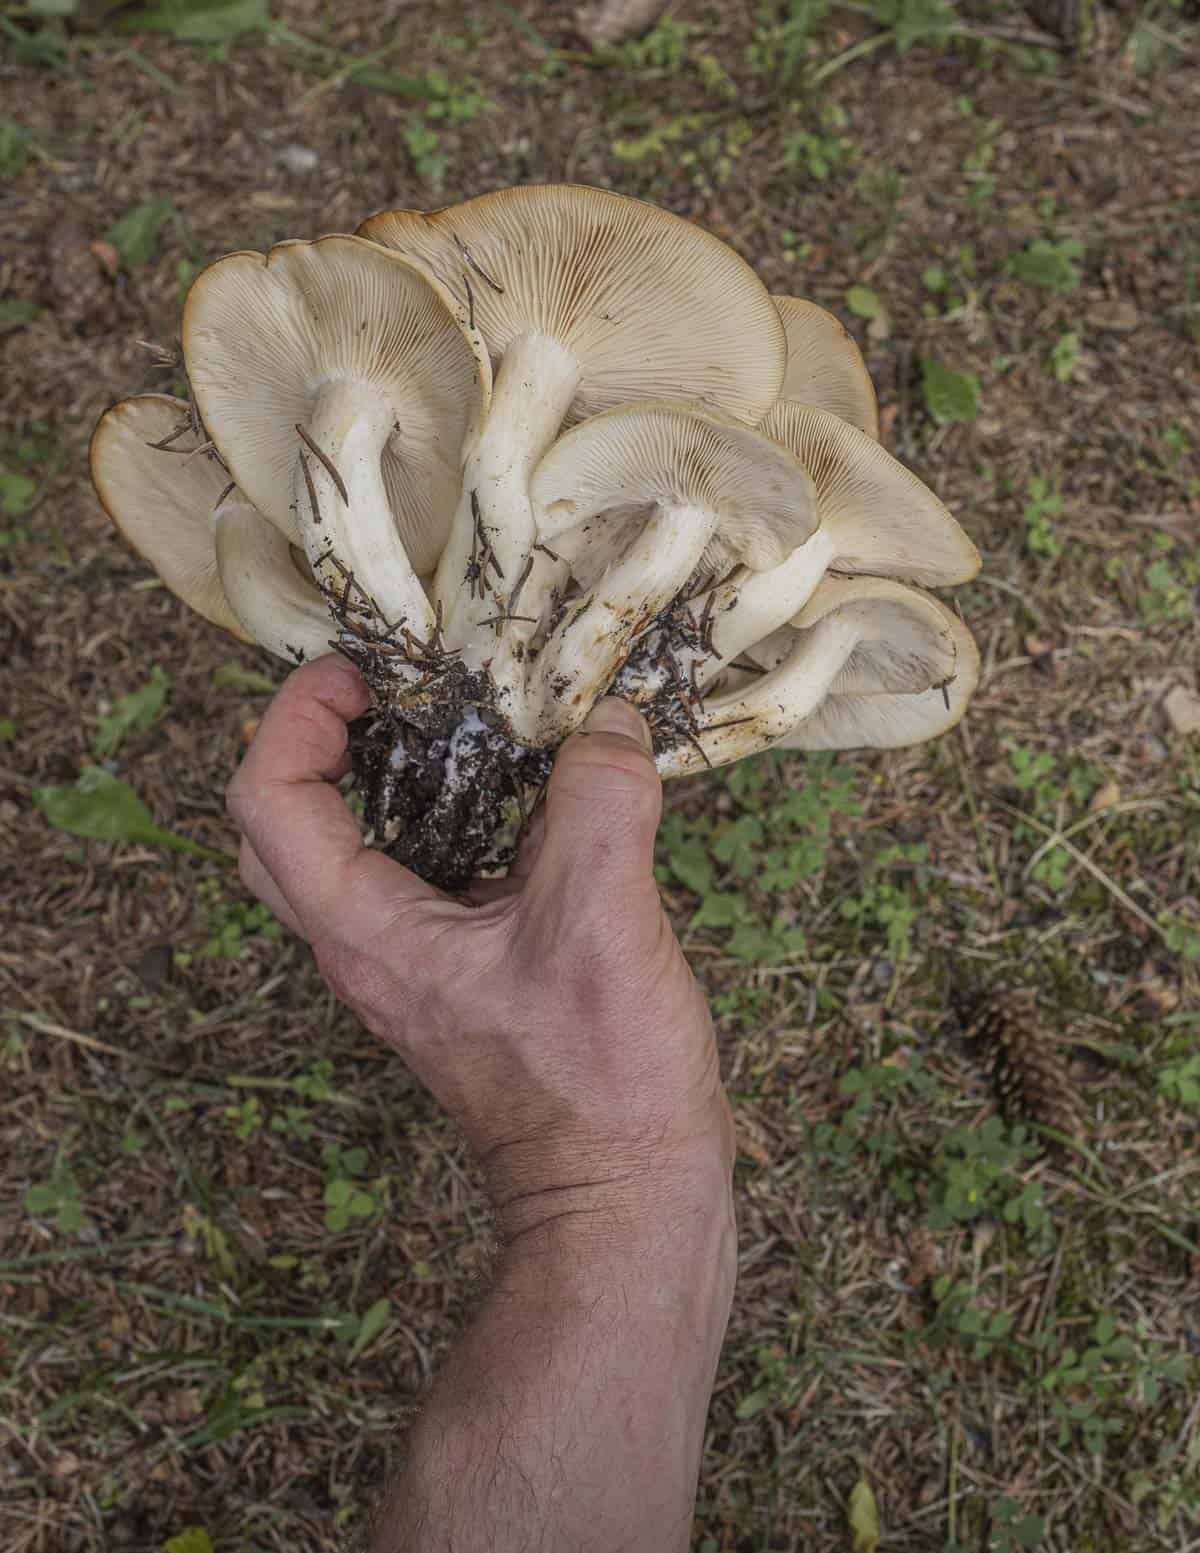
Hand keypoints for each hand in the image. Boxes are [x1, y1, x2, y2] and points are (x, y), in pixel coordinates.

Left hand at [226, 656, 733, 1246]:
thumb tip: (604, 718)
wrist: (625, 1195)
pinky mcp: (471, 971)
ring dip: (391, 778)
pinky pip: (435, 874)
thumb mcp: (600, 923)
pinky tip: (540, 795)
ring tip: (466, 722)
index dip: (294, 716)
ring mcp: (420, 962)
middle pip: (286, 827)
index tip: (361, 669)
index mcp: (369, 930)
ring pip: (360, 850)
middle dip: (319, 743)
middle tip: (387, 693)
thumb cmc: (596, 1085)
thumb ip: (599, 805)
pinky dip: (462, 817)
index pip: (268, 801)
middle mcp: (374, 944)